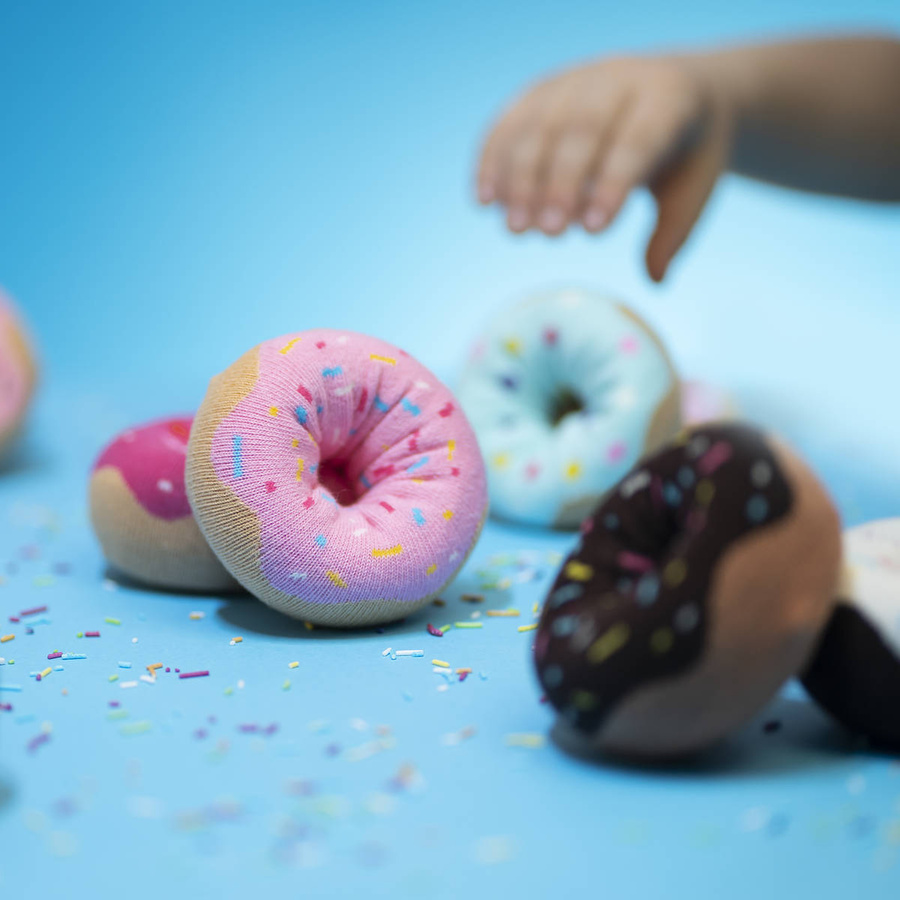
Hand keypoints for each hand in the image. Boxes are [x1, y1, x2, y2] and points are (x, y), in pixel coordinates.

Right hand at [476, 55, 733, 280]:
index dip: (612, 183)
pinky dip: (492, 160)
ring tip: (516, 229)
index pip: (637, 140)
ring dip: (521, 178)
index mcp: (667, 100)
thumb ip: (672, 234)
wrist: (671, 89)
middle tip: (548, 234)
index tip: (593, 231)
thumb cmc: (681, 154)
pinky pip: (510, 123)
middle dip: (561, 183)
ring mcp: (574, 81)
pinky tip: (484, 201)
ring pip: (540, 125)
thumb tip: (655, 280)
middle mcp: (617, 79)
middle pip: (582, 129)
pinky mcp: (540, 92)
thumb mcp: (691, 190)